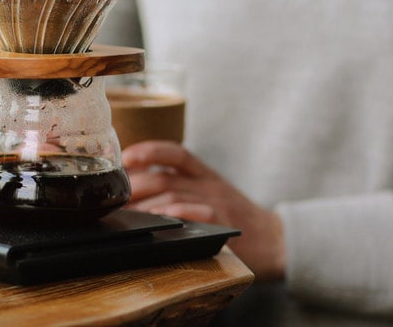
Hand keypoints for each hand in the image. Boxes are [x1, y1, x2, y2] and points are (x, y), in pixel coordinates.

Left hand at [122, 140, 284, 280]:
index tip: (127, 157)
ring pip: (172, 198)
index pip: (176, 154)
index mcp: (206, 175)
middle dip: (135, 186)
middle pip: (165, 178)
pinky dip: (171, 216)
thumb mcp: (213, 194)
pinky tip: (156, 222)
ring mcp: (216, 204)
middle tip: (115, 198)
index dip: (149, 151)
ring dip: (145, 207)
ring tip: (126, 215)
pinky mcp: (222, 224)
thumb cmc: (238, 218)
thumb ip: (184, 187)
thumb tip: (139, 191)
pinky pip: (192, 215)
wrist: (277, 241)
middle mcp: (209, 185)